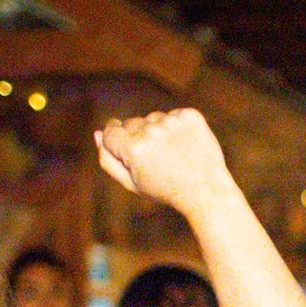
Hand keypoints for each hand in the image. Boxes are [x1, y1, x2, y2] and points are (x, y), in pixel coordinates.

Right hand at [94, 109, 228, 216]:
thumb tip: (98, 133)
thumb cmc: (166, 190)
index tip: (129, 153)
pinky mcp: (190, 116)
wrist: (207, 191)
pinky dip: (178, 128)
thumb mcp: (132, 183)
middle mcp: (151, 132)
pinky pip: (174, 116)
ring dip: (159, 133)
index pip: (111, 132)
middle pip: (132, 124)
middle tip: (157, 162)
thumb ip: (109, 160)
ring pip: (153, 119)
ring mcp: (172, 121)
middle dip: (139, 139)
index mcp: (133, 149)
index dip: (117, 143)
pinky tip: (186, 147)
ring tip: (174, 155)